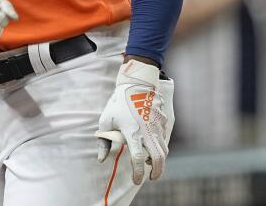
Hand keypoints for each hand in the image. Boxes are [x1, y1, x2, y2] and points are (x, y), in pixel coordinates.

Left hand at [95, 60, 174, 184]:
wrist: (136, 84)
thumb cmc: (118, 103)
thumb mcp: (106, 120)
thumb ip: (104, 141)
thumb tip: (101, 159)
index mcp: (132, 132)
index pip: (138, 158)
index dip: (138, 173)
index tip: (136, 181)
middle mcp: (148, 131)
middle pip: (158, 159)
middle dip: (157, 172)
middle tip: (152, 178)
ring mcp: (158, 127)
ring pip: (164, 150)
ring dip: (160, 161)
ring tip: (151, 164)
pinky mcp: (164, 122)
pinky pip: (165, 139)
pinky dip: (161, 147)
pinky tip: (153, 148)